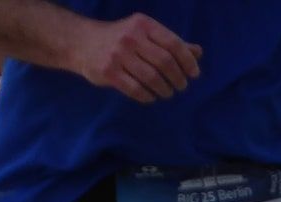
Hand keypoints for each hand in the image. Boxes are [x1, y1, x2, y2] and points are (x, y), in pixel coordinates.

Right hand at [72, 13, 200, 102]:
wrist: (82, 42)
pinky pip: (136, 89)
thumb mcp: (145, 33)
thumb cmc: (120, 39)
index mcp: (143, 25)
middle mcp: (131, 37)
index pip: (173, 44)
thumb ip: (170, 42)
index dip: (187, 61)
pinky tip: (151, 97)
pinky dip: (148, 96)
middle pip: (165, 62)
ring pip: (152, 78)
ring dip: (165, 89)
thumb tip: (198, 52)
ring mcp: (118, 55)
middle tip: (181, 86)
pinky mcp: (108, 72)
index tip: (194, 74)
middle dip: (178, 78)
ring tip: (167, 93)